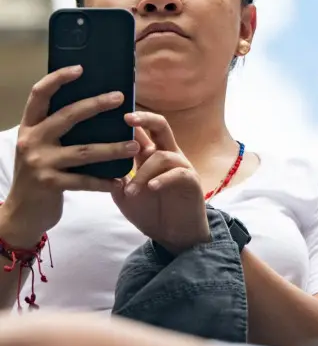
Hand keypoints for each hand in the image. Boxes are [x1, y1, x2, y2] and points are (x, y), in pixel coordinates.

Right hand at [0, 67, 135, 246]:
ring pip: (84, 151)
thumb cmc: (41, 173)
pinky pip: (84, 180)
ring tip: (135, 145)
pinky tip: (122, 180)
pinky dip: (105, 181)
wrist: (22, 212)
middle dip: (96, 105)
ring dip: (113, 148)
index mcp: (31, 127)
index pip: (39, 95)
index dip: (58, 79)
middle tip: (120, 98)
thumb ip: (60, 129)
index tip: (81, 68)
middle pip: (67, 116)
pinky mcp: (49, 184)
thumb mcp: (43, 147)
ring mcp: (39, 163)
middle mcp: (32, 141)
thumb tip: (97, 104)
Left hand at [110, 112, 209, 254]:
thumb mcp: (125, 196)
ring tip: (131, 192)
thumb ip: (115, 179)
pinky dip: (162, 179)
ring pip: (162, 155)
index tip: (111, 111)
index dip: (130, 120)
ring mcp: (181, 166)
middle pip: (161, 126)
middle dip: (145, 119)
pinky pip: (177, 173)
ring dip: (143, 172)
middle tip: (127, 118)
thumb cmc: (151, 212)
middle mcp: (167, 155)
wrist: (174, 234)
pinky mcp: (191, 181)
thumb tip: (98, 164)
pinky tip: (151, 188)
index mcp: (151, 155)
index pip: (142, 131)